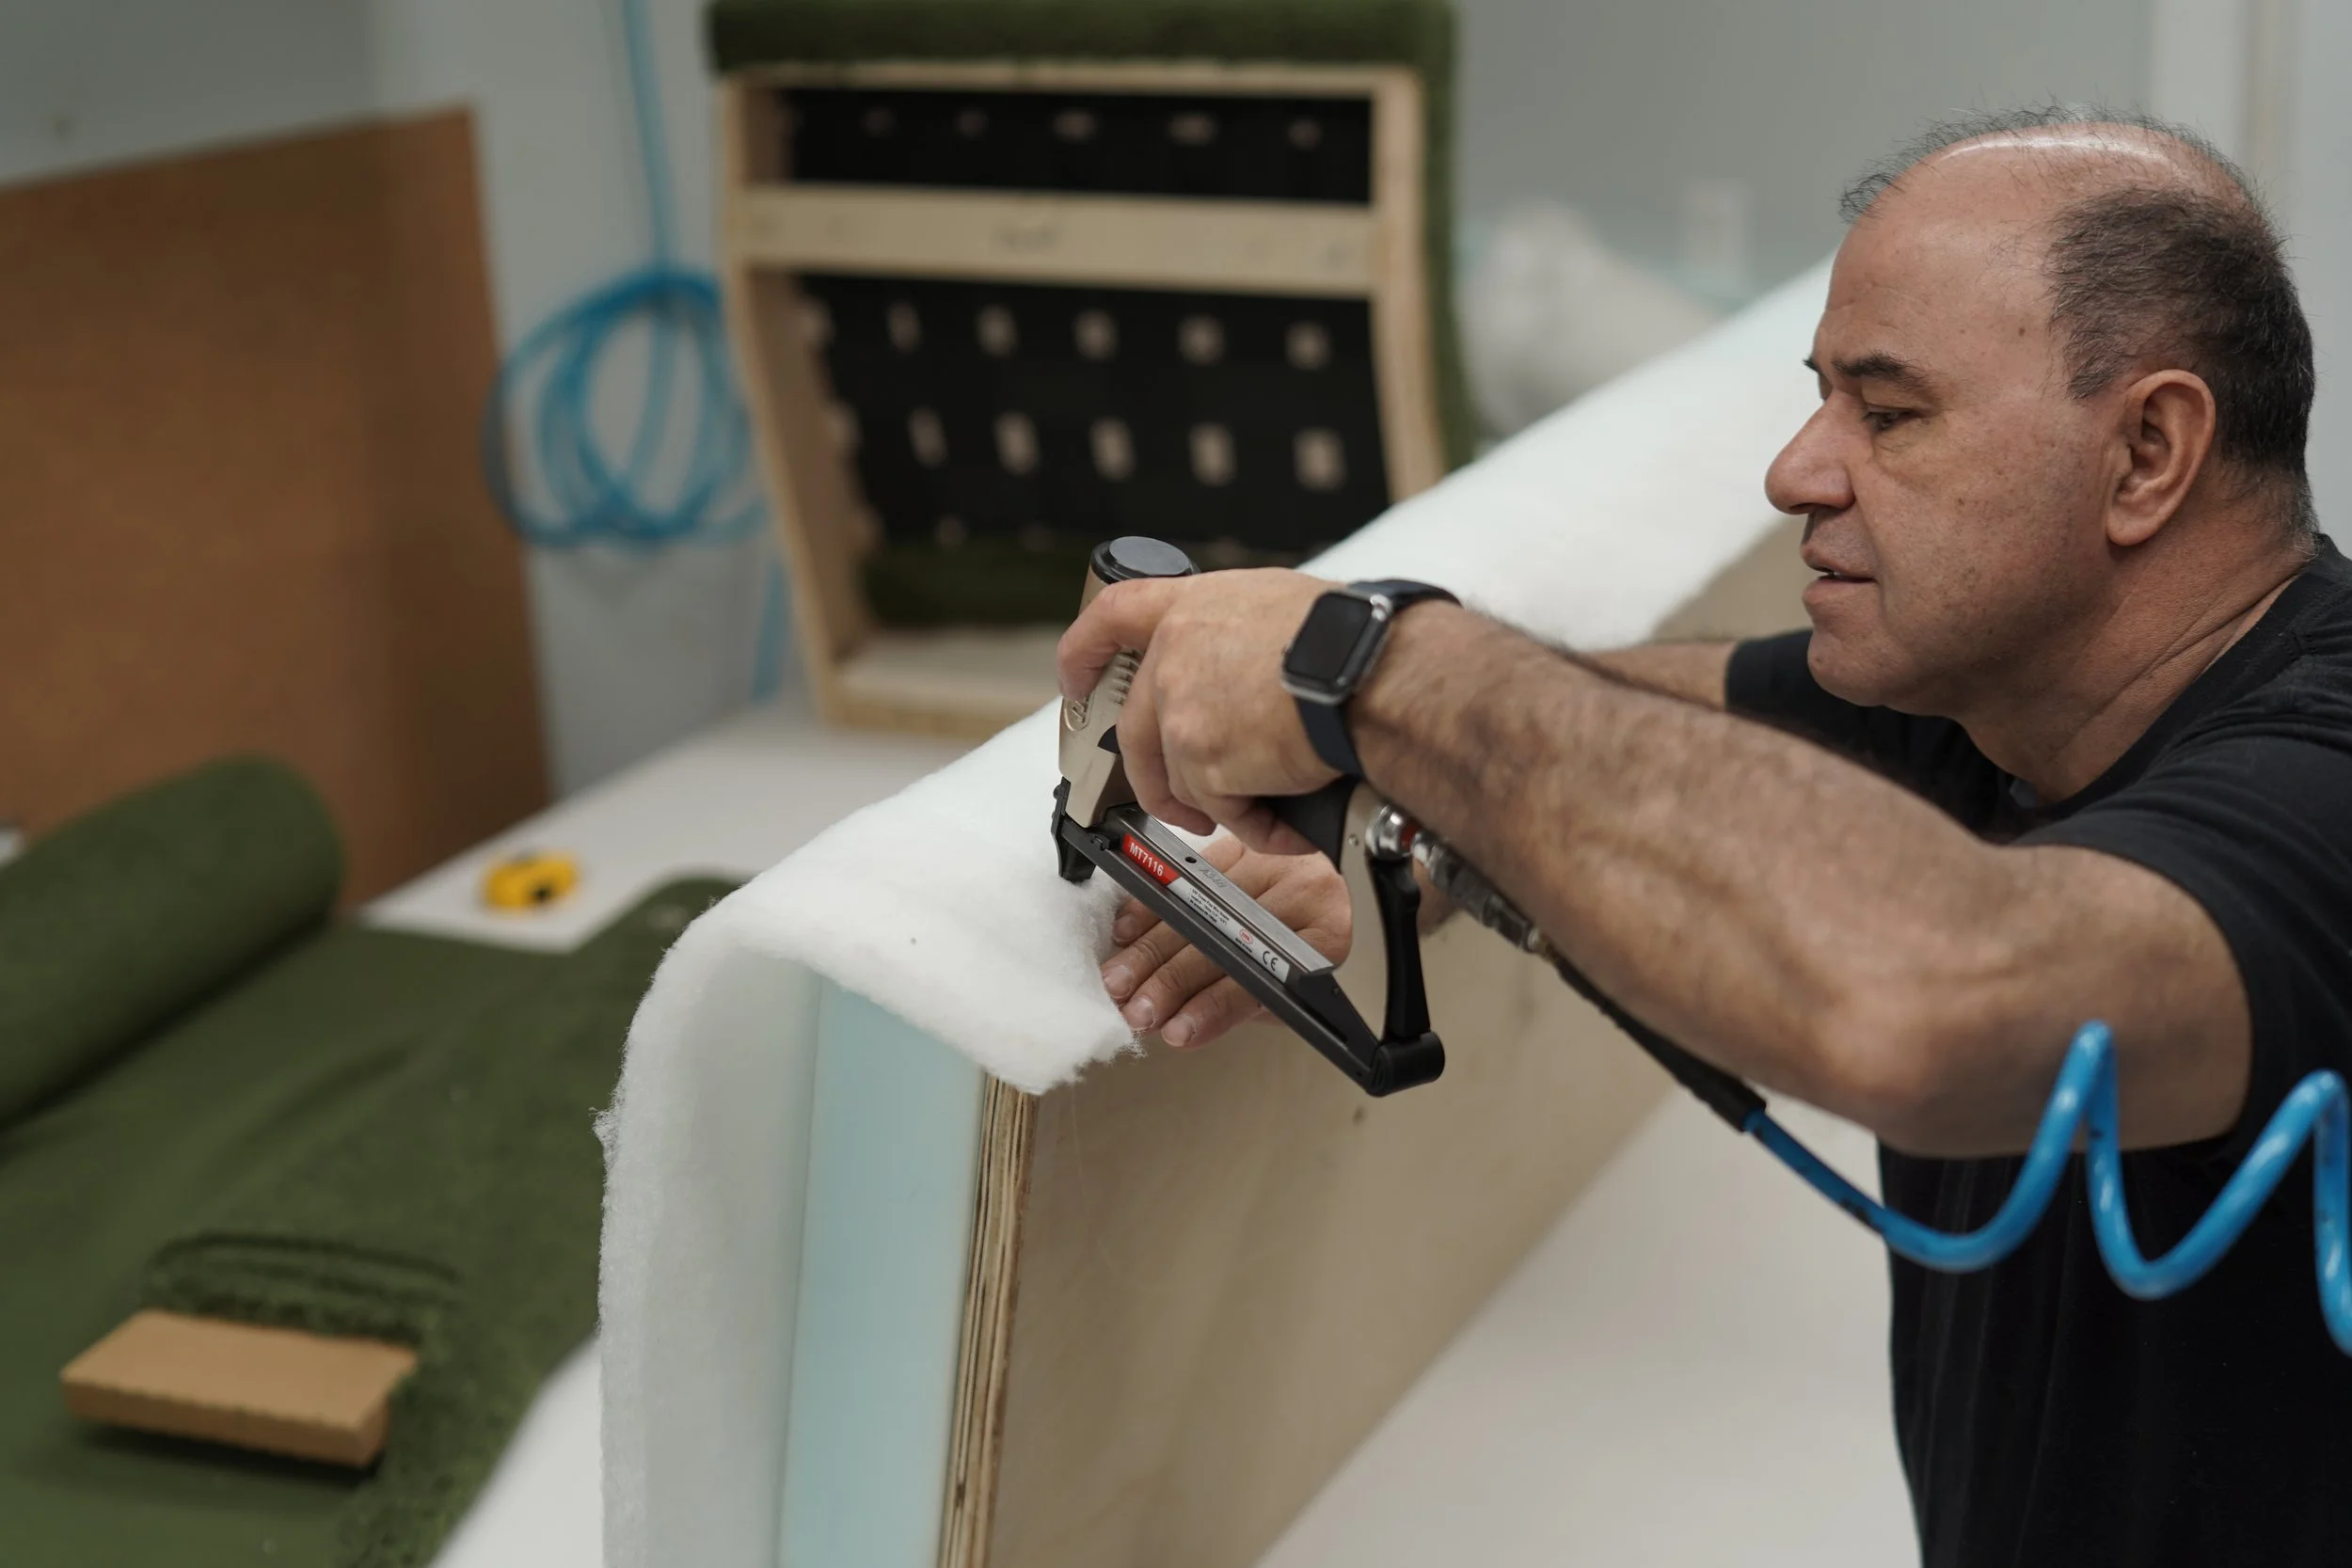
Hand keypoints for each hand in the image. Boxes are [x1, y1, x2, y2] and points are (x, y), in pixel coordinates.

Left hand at [1056, 569, 1335, 849]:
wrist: (1366, 672)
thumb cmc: (1349, 636)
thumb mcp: (1278, 607)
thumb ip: (1234, 637)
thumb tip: (1245, 669)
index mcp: (1191, 609)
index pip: (1113, 617)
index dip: (1085, 651)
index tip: (1074, 679)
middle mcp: (1173, 658)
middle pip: (1135, 732)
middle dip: (1158, 781)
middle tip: (1187, 807)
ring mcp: (1180, 714)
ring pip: (1181, 781)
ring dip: (1226, 804)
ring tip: (1271, 807)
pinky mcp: (1202, 764)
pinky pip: (1225, 813)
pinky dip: (1260, 827)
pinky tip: (1290, 823)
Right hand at [1098, 840, 1349, 1049]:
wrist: (1320, 894)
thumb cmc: (1305, 953)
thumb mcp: (1285, 991)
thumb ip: (1238, 1005)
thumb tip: (1181, 1024)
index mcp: (1325, 935)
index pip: (1263, 975)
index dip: (1214, 1006)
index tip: (1177, 1031)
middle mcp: (1303, 890)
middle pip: (1226, 937)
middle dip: (1171, 980)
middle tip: (1137, 1009)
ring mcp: (1269, 860)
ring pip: (1197, 905)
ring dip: (1150, 947)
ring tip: (1121, 980)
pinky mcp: (1239, 843)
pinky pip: (1185, 873)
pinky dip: (1150, 906)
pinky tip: (1128, 932)